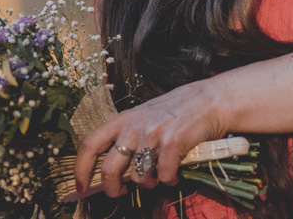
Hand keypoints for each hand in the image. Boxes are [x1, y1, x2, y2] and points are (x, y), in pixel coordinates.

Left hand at [73, 81, 224, 196]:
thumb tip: (112, 167)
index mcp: (124, 119)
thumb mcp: (146, 115)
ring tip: (159, 175)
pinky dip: (170, 180)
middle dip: (112, 188)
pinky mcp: (173, 142)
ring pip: (139, 177)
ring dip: (149, 183)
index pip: (90, 143)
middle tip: (120, 191)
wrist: (211, 100)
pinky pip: (164, 176)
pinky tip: (175, 173)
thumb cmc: (179, 110)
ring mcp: (153, 133)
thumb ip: (128, 135)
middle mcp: (135, 126)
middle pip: (109, 169)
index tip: (81, 186)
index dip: (81, 168)